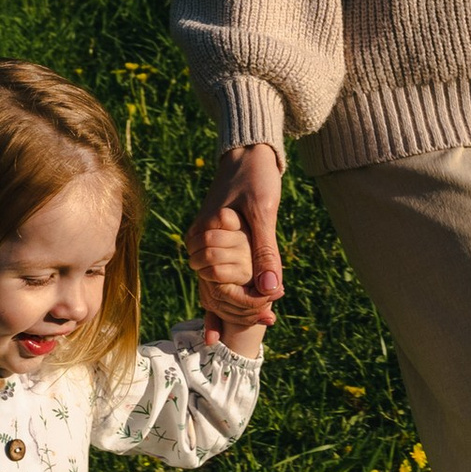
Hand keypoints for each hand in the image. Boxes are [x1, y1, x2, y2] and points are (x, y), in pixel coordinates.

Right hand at [187, 141, 283, 329]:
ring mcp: (207, 236)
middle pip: (214, 285)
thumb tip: (271, 289)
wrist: (249, 150)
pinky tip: (252, 298)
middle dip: (239, 306)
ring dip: (236, 300)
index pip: (217, 283)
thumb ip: (265, 251)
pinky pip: (222, 266)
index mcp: (206, 234)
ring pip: (218, 278)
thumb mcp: (264, 214)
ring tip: (265, 318)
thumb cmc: (256, 177)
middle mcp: (200, 238)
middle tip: (269, 320)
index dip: (243, 302)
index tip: (268, 314)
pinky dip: (233, 286)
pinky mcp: (216, 234)